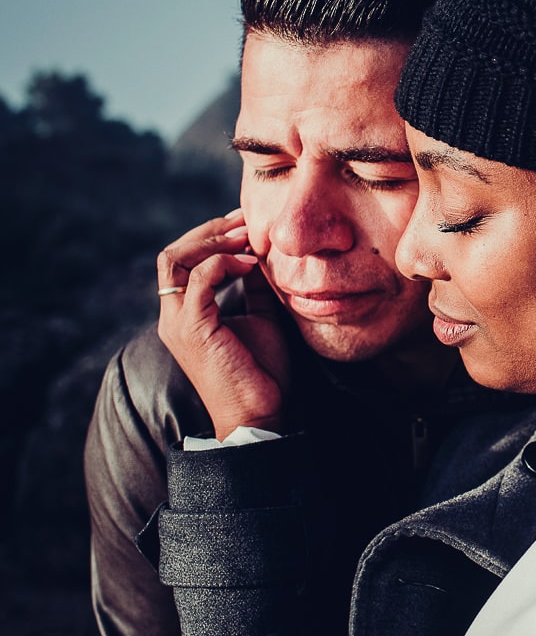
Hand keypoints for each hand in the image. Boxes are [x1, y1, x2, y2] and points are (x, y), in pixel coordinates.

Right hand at [157, 210, 289, 439]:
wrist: (260, 415)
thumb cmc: (261, 372)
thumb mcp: (259, 317)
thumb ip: (251, 287)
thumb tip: (257, 254)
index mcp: (186, 314)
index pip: (182, 261)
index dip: (210, 236)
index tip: (244, 223)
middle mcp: (174, 316)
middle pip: (172, 255)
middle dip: (209, 231)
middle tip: (244, 221)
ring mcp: (179, 323)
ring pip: (176, 260)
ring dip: (214, 242)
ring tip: (247, 238)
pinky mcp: (193, 330)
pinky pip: (198, 280)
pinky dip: (223, 263)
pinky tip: (250, 263)